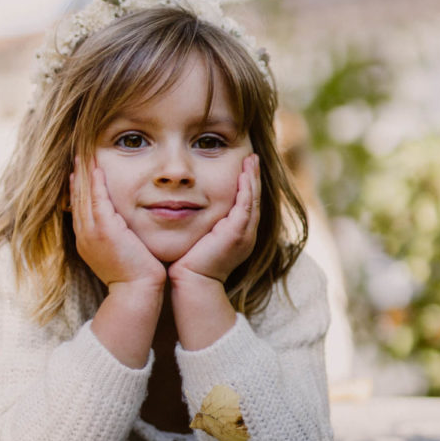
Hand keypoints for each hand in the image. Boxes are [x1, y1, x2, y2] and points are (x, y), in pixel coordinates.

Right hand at [70, 156, 165, 292]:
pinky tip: (97, 168)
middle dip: (77, 176)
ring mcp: (91, 232)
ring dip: (84, 173)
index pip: (79, 209)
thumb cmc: (134, 276)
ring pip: (84, 196)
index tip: (79, 172)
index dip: (78, 189)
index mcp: (86, 241)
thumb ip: (116, 238)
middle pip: (77, 199)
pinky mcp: (104, 230)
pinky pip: (97, 200)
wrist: (136, 291)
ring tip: (83, 155)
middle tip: (77, 156)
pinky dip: (96, 182)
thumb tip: (122, 229)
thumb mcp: (119, 254)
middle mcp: (84, 235)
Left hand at [168, 153, 259, 289]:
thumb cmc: (188, 265)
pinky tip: (244, 173)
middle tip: (253, 157)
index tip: (244, 168)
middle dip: (254, 177)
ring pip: (253, 199)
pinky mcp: (237, 233)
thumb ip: (201, 225)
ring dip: (252, 178)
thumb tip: (185, 209)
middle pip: (254, 199)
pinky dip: (246, 188)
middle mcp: (245, 234)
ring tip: (251, 159)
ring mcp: (244, 234)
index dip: (247, 186)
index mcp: (237, 235)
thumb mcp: (198, 239)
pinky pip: (246, 205)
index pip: (246, 205)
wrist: (192, 283)